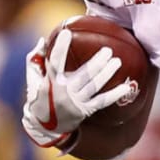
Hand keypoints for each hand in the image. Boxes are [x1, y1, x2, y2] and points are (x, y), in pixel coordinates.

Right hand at [21, 28, 128, 147]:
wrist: (45, 126)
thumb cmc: (40, 97)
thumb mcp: (33, 79)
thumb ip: (35, 58)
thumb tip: (43, 39)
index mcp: (50, 82)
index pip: (55, 62)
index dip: (60, 47)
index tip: (66, 33)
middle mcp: (64, 92)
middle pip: (83, 74)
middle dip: (97, 62)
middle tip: (108, 50)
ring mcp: (75, 102)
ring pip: (94, 86)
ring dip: (107, 73)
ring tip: (117, 62)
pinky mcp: (84, 111)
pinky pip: (102, 102)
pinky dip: (114, 94)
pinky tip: (126, 87)